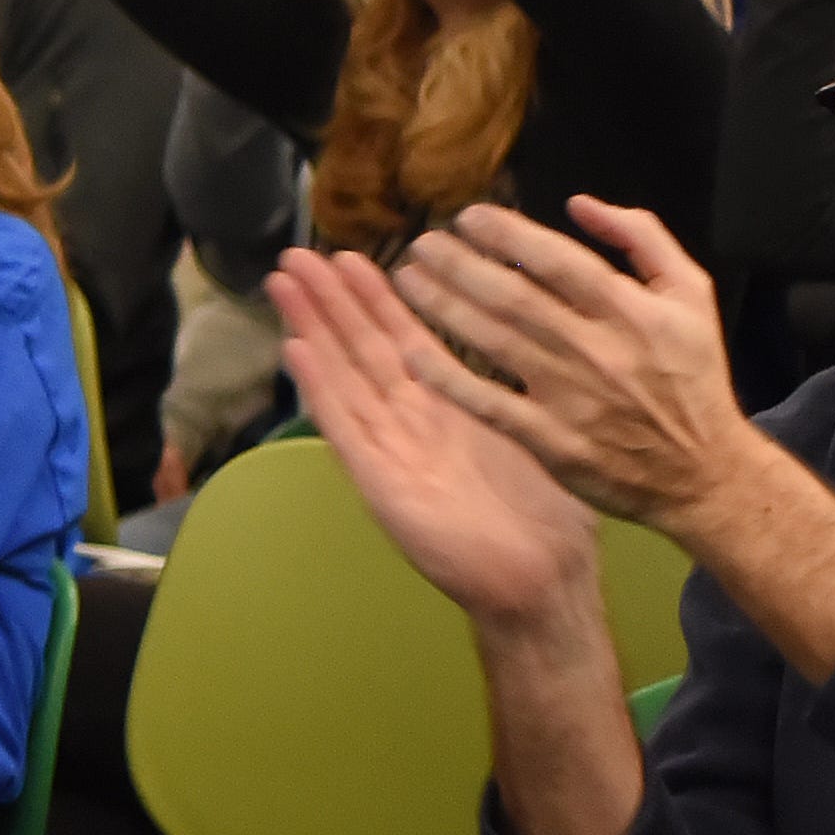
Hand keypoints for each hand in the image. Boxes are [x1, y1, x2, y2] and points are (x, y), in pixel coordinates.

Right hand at [266, 248, 598, 630]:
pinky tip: (296, 351)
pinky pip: (346, 428)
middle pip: (362, 348)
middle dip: (330, 300)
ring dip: (313, 327)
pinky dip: (320, 388)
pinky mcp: (380, 483)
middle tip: (297, 252)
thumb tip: (516, 339)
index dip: (376, 298)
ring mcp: (390, 451)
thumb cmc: (549, 518)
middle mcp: (411, 422)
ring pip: (345, 375)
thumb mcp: (530, 435)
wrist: (541, 581)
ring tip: (284, 281)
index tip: (351, 256)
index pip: (403, 340)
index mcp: (448, 407)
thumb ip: (504, 391)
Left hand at [385, 200, 755, 530]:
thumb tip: (580, 203)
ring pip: (493, 341)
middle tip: (422, 243)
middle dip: (458, 263)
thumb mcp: (691, 295)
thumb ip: (643, 237)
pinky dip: (448, 377)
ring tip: (408, 279)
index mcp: (632, 310)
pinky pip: (488, 404)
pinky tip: (411, 350)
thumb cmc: (693, 375)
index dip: (505, 233)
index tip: (466, 217)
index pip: (555, 259)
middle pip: (512, 297)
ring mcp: (572, 399)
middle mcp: (598, 350)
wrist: (704, 474)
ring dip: (442, 306)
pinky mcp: (552, 442)